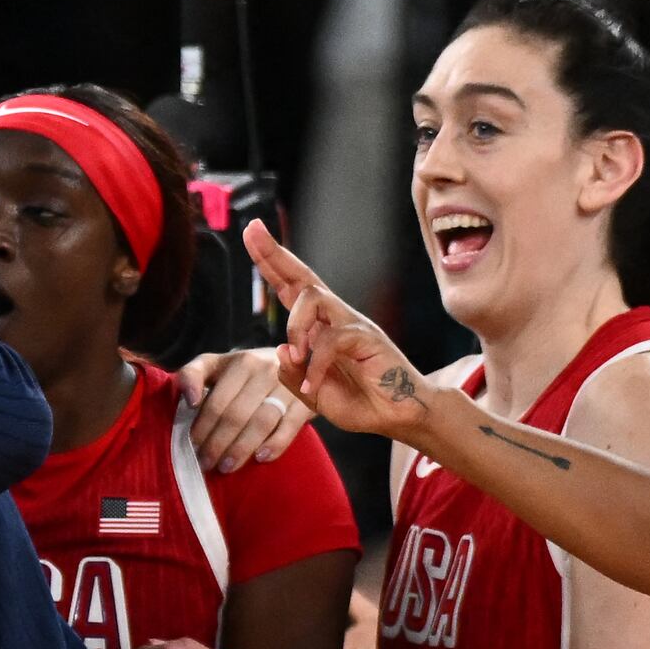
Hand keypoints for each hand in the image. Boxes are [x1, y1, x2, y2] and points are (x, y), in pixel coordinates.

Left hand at [181, 343, 313, 472]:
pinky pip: (290, 426)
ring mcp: (288, 387)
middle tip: (206, 463)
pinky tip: (260, 458)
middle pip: (237, 415)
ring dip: (242, 448)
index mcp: (241, 363)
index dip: (202, 428)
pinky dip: (275, 444)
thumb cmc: (245, 371)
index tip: (192, 448)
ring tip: (226, 467)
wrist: (295, 361)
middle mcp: (265, 371)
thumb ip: (192, 375)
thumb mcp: (216, 364)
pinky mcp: (306, 402)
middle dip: (218, 443)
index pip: (217, 402)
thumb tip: (190, 401)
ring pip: (261, 422)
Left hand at [241, 221, 438, 438]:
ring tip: (297, 356)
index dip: (271, 263)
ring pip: (314, 297)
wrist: (398, 418)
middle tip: (252, 230)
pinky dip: (316, 365)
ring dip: (295, 325)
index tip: (251, 234)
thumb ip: (292, 375)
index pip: (291, 288)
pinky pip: (332, 339)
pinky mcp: (367, 337)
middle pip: (302, 277)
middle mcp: (335, 318)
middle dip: (275, 254)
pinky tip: (312, 388)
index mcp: (319, 327)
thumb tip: (281, 349)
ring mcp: (352, 324)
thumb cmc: (359, 403)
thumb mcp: (311, 393)